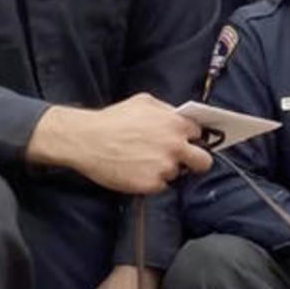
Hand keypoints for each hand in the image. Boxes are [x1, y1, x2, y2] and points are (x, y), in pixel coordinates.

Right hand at [27, 93, 211, 193]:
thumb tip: (180, 117)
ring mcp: (165, 167)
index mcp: (176, 124)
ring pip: (177, 174)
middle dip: (195, 161)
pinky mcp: (151, 184)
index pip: (199, 135)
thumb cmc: (113, 119)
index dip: (189, 138)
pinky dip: (152, 181)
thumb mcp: (144, 102)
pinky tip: (136, 171)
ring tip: (144, 162)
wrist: (85, 140)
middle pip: (204, 161)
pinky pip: (161, 186)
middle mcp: (175, 146)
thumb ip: (167, 110)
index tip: (183, 142)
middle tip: (182, 160)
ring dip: (166, 170)